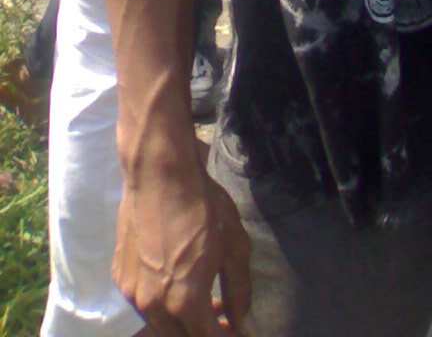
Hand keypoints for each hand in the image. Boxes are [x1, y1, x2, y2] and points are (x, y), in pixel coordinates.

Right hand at [112, 147, 251, 336]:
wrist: (160, 175)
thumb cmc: (203, 207)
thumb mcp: (234, 248)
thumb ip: (239, 292)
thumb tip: (246, 324)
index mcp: (185, 302)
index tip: (240, 330)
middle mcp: (154, 305)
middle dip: (204, 334)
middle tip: (225, 319)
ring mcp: (132, 293)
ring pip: (159, 326)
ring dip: (183, 323)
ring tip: (207, 303)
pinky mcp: (120, 277)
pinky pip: (143, 304)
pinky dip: (163, 305)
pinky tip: (179, 283)